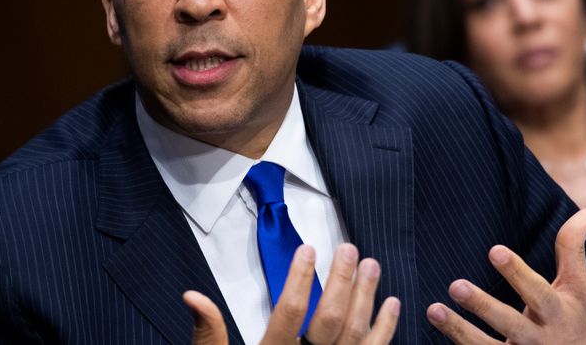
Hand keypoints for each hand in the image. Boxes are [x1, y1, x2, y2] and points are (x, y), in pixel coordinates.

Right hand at [184, 243, 400, 343]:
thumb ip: (208, 335)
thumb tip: (193, 296)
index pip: (288, 314)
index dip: (298, 279)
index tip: (307, 249)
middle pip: (330, 321)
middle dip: (341, 281)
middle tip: (348, 249)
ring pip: (357, 336)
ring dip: (367, 298)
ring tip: (371, 266)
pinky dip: (386, 330)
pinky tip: (392, 305)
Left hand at [426, 209, 585, 343]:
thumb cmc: (572, 317)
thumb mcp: (577, 287)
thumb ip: (572, 250)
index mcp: (556, 313)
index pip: (537, 292)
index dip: (517, 273)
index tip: (495, 250)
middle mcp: (538, 339)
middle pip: (509, 323)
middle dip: (483, 306)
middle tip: (455, 285)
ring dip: (458, 330)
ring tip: (433, 309)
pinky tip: (434, 332)